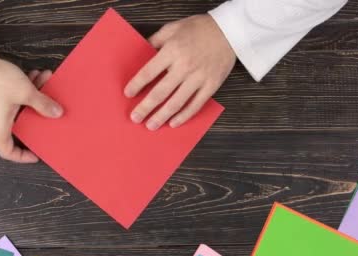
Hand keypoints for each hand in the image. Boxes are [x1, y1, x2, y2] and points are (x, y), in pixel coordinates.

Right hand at [0, 40, 61, 162]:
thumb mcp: (26, 93)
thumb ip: (43, 105)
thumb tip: (57, 114)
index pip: (8, 152)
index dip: (22, 156)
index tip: (36, 153)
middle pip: (19, 128)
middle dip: (37, 118)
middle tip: (50, 114)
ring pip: (20, 109)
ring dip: (34, 97)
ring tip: (46, 82)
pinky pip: (15, 99)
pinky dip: (26, 89)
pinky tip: (37, 75)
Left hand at [124, 14, 235, 129]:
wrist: (230, 30)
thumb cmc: (199, 28)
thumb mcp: (173, 28)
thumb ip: (155, 42)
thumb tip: (139, 55)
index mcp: (172, 51)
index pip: (148, 72)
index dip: (136, 85)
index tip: (128, 94)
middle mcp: (185, 66)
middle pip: (160, 92)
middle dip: (145, 107)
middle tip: (135, 118)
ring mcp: (199, 78)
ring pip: (176, 102)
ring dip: (162, 116)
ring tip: (151, 126)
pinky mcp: (211, 85)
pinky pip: (196, 105)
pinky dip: (184, 116)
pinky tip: (173, 123)